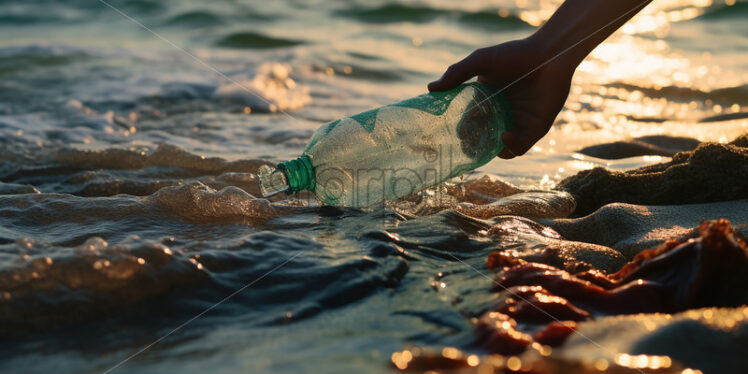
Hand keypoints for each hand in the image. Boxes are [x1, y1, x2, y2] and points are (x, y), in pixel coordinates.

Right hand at [428, 38, 575, 158]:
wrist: (549, 55)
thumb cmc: (515, 55)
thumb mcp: (481, 61)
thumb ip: (456, 73)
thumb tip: (430, 89)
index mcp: (486, 101)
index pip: (468, 122)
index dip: (459, 130)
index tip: (450, 132)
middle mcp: (501, 114)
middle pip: (482, 139)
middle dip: (472, 146)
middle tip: (463, 147)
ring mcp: (517, 123)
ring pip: (499, 148)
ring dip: (489, 151)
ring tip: (482, 144)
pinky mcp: (534, 129)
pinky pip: (520, 147)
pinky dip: (511, 146)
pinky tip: (505, 135)